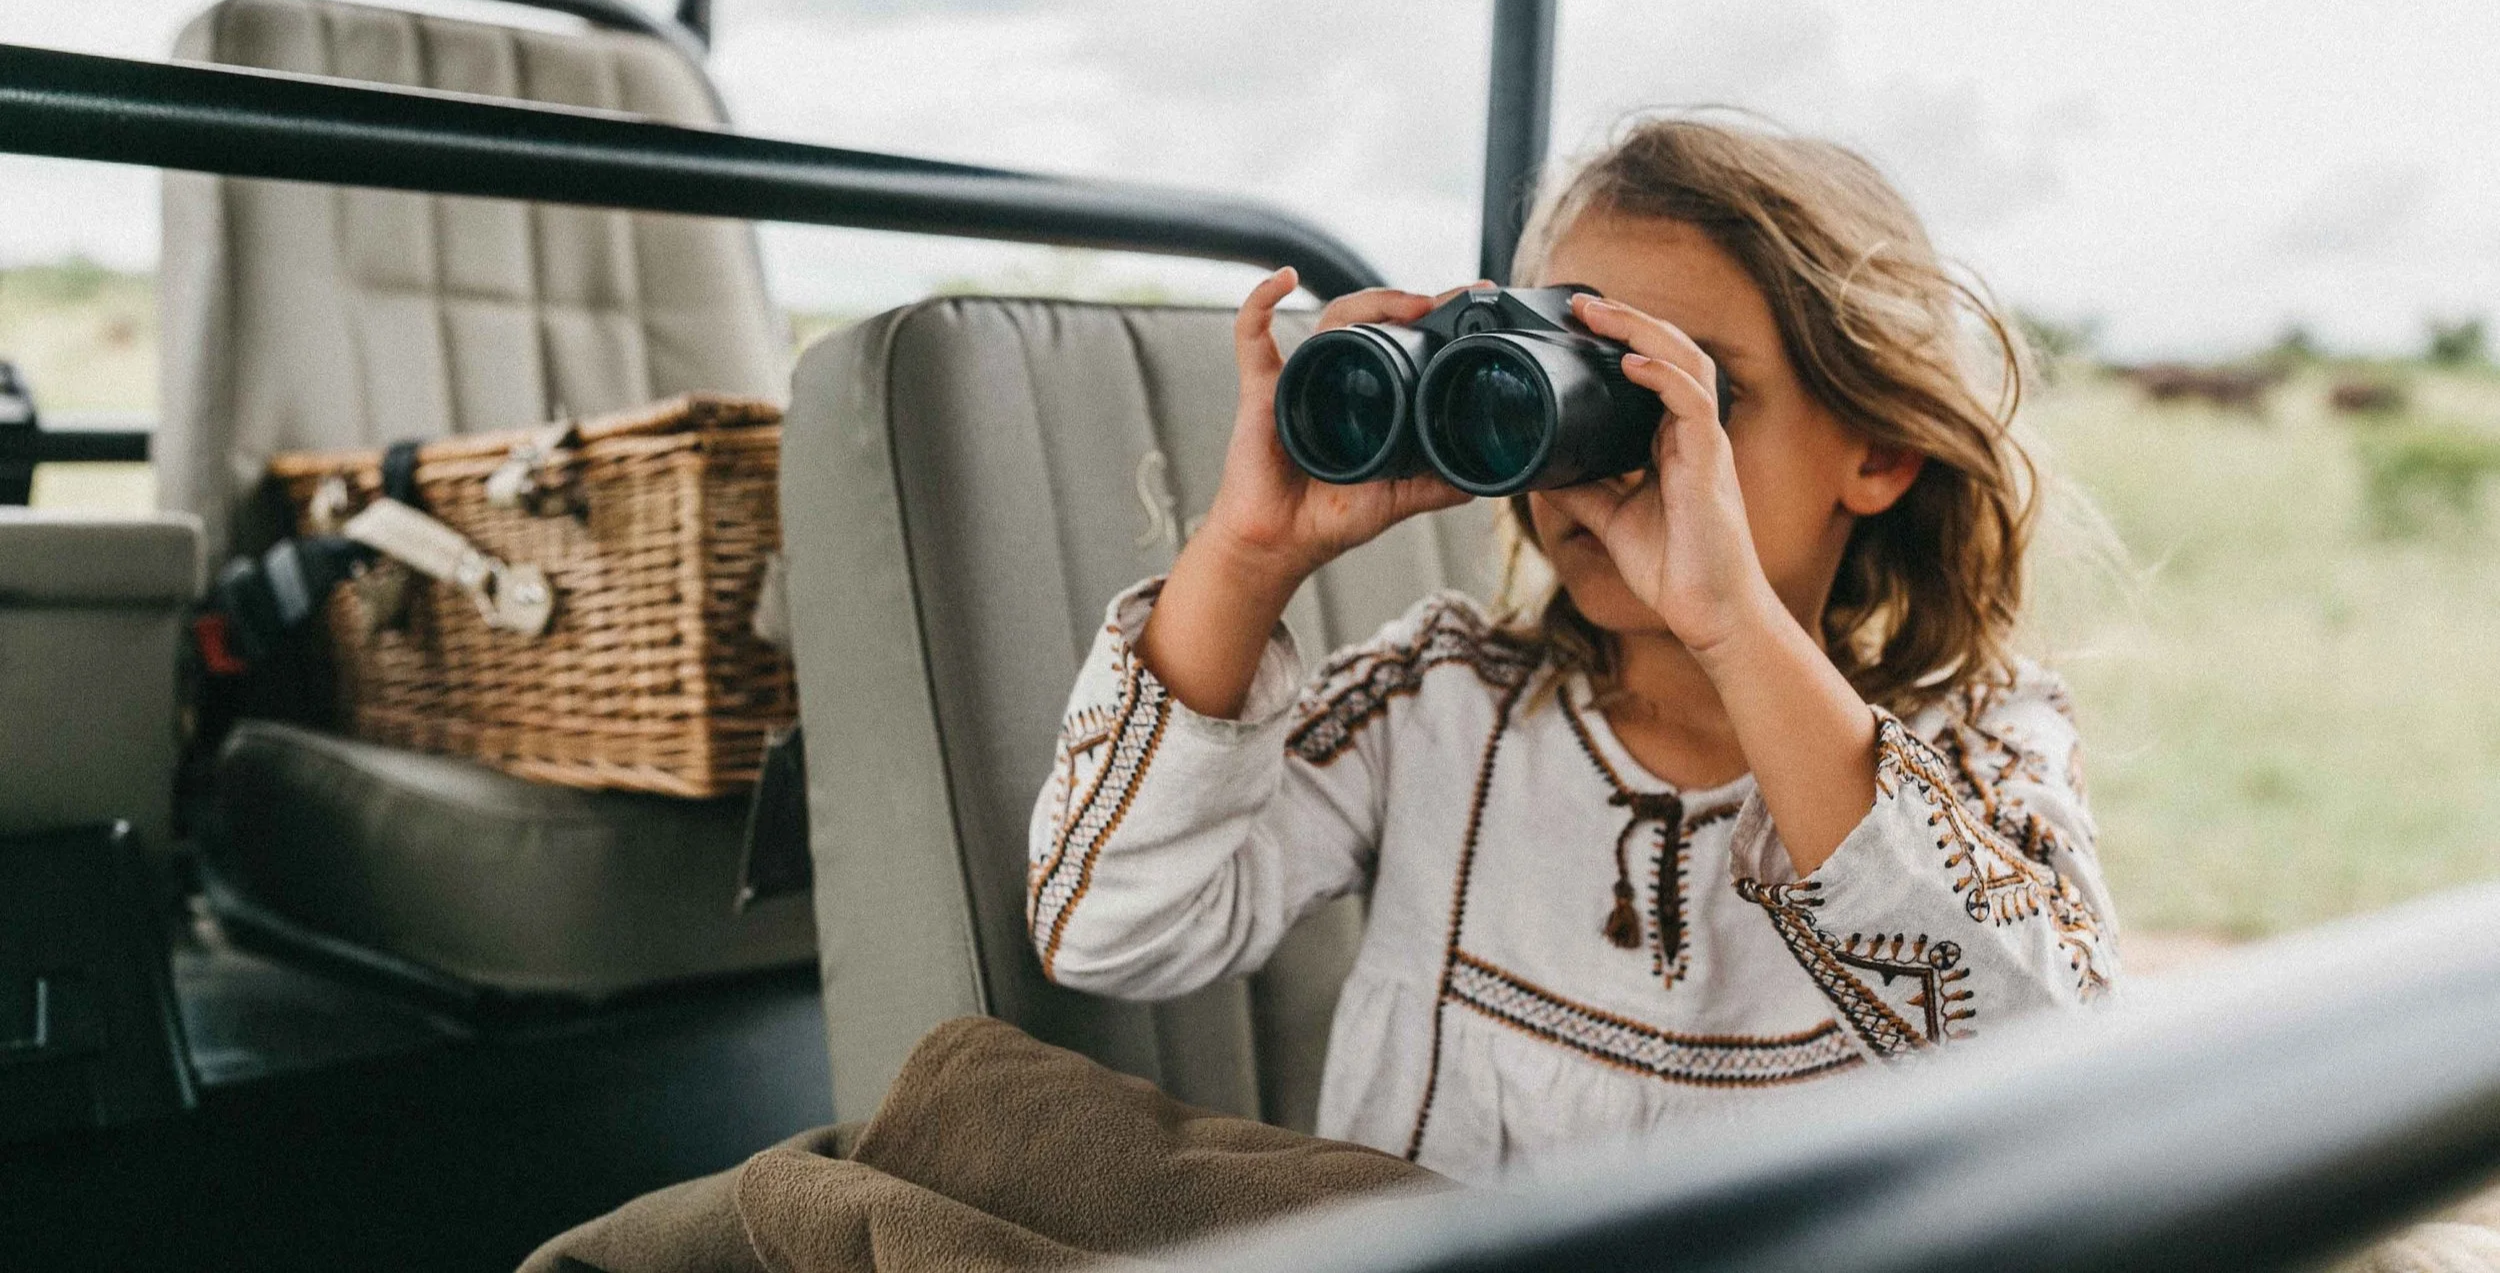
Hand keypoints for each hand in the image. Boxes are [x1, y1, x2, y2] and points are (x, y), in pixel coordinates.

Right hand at [1192, 268, 1472, 596]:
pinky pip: (1251, 334)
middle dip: (1408, 301)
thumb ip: (1440, 485)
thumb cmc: (1330, 518)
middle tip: (1447, 303)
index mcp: (1367, 393)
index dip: (1434, 316)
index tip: (1473, 298)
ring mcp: (1299, 376)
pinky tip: (1284, 279)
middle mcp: (1336, 375)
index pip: (1402, 338)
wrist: (1281, 544)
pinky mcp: (1261, 389)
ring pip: (1333, 317)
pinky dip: (1261, 301)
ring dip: (1372, 300)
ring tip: (1410, 305)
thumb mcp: (1399, 499)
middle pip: (1372, 317)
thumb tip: (1490, 476)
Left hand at [1540, 293, 1783, 658]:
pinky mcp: (1711, 464)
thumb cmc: (1675, 569)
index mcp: (1673, 442)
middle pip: (1672, 353)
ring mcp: (1706, 445)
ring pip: (1686, 363)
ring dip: (1642, 331)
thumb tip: (1537, 470)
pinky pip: (1692, 403)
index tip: (1579, 324)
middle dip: (1629, 320)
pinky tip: (1631, 363)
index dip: (1623, 340)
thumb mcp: (1612, 521)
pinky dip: (1662, 376)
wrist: (1710, 614)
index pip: (1654, 371)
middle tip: (1582, 303)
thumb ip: (1582, 492)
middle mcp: (1693, 434)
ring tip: (1599, 312)